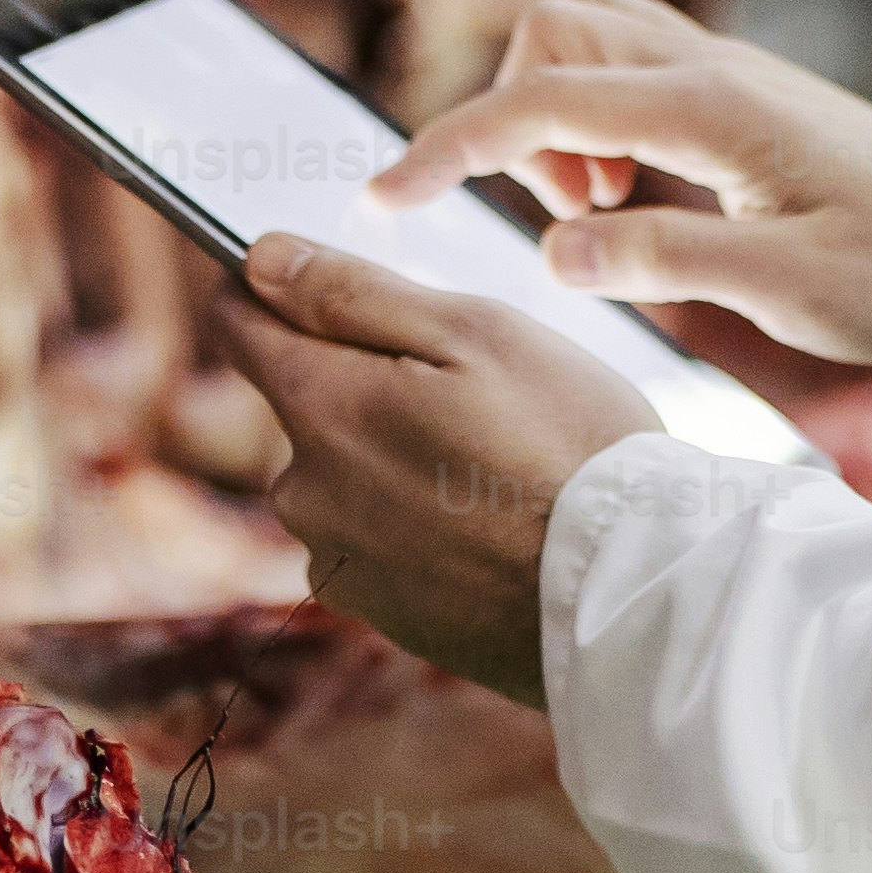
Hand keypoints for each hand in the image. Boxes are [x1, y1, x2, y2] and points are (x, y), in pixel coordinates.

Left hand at [214, 235, 657, 706]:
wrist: (631, 597)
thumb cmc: (568, 446)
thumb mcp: (475, 333)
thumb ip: (352, 293)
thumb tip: (260, 259)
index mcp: (321, 406)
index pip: (240, 321)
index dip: (270, 284)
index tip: (316, 276)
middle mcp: (305, 491)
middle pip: (305, 401)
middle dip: (365, 379)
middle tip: (473, 388)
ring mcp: (339, 561)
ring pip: (345, 473)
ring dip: (395, 456)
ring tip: (498, 464)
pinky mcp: (381, 613)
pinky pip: (378, 539)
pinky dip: (419, 522)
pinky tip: (494, 524)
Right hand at [370, 0, 871, 372]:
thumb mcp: (792, 290)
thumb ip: (670, 260)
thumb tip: (555, 247)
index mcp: (710, 109)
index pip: (538, 104)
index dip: (446, 146)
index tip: (380, 200)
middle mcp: (710, 68)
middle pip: (552, 35)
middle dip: (512, 121)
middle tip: (573, 223)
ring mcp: (726, 74)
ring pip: (588, 42)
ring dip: (557, 119)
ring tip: (606, 216)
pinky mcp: (740, 97)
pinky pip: (631, 71)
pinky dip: (601, 123)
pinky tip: (644, 200)